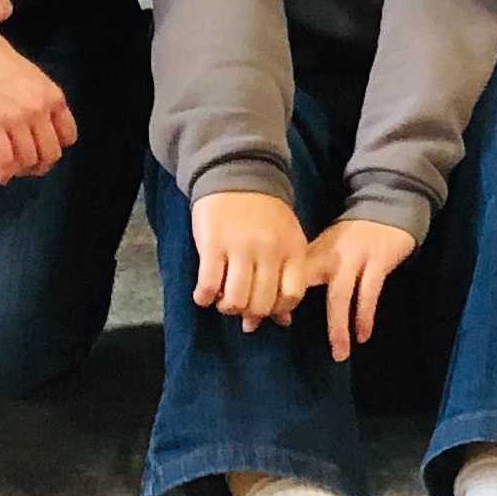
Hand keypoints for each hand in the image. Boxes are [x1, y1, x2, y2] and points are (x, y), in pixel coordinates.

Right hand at [0, 34, 75, 181]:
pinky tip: (2, 176)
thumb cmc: (9, 68)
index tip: (47, 150)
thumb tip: (49, 133)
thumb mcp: (41, 83)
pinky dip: (4, 172)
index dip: (58, 148)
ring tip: (14, 169)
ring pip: (28, 159)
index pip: (68, 137)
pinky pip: (4, 159)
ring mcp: (16, 119)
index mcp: (55, 99)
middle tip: (31, 167)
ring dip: (22, 170)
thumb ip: (49, 106)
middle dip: (42, 165)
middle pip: (50, 153)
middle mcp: (39, 111)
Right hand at [191, 189, 308, 329]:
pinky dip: (204, 298)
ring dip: (227, 307)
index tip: (265, 307)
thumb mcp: (285, 240)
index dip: (277, 310)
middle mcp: (269, 250)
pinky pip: (209, 285)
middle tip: (240, 306)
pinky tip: (203, 295)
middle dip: (249, 313)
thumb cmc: (264, 213)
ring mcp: (241, 247)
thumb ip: (286, 277)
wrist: (237, 172)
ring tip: (222, 299)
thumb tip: (283, 322)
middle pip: (262, 303)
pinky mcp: (213, 244)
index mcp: (292, 248)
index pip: (292, 296)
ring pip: (236, 300)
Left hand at [281, 215, 417, 361]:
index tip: (259, 323)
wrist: (386, 207)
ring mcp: (354, 257)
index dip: (270, 299)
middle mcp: (328, 254)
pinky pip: (369, 293)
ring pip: (339, 296)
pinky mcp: (378, 261)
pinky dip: (365, 316)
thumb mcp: (323, 248)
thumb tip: (282, 312)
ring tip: (339, 354)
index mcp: (311, 250)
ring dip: (338, 327)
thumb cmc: (349, 237)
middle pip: (302, 284)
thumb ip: (305, 273)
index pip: (283, 275)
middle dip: (292, 311)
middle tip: (282, 335)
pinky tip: (362, 335)